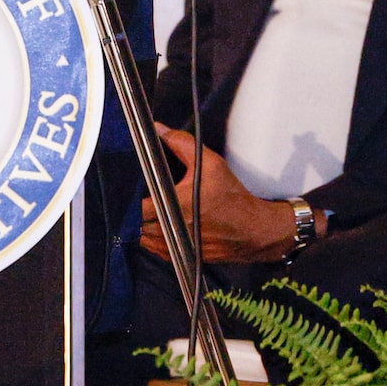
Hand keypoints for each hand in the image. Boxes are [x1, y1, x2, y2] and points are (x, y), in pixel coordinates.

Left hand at [138, 127, 304, 263]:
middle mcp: (172, 230)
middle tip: (144, 198)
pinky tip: (161, 227)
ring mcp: (177, 246)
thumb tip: (159, 130)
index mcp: (175, 207)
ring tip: (151, 212)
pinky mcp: (183, 255)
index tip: (136, 189)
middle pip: (137, 225)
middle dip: (136, 213)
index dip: (131, 199)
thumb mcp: (210, 164)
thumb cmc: (233, 198)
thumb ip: (182, 144)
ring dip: (144, 227)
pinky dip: (155, 241)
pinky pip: (158, 251)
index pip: (137, 208)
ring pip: (145, 240)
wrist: (254, 229)